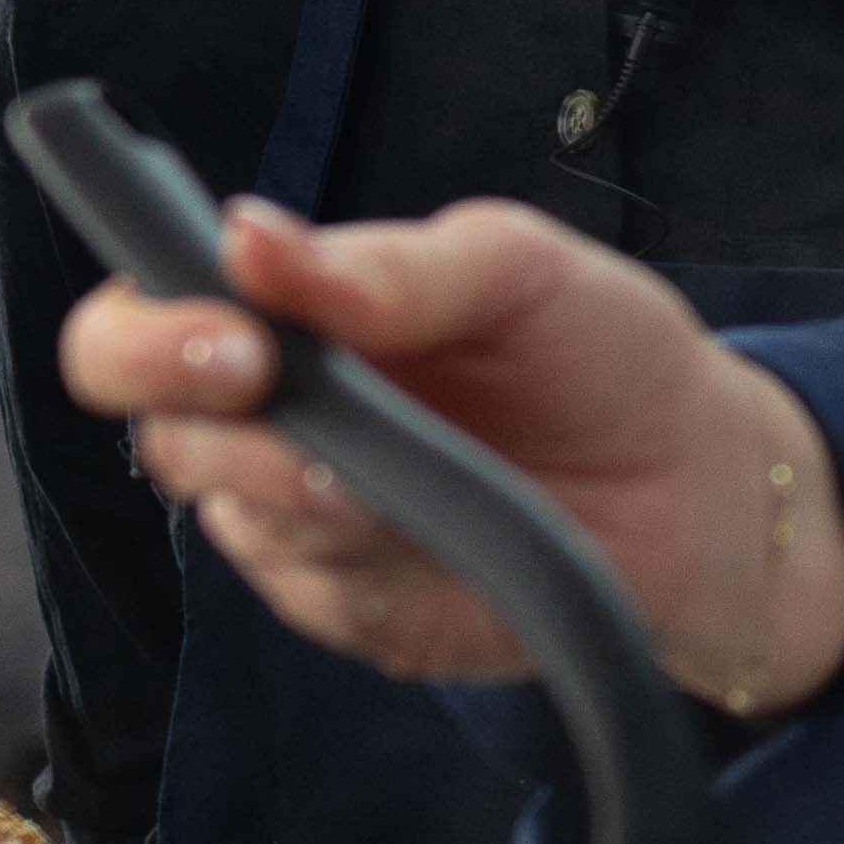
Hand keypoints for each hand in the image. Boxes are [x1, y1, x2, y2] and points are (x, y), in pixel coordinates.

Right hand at [57, 200, 843, 715]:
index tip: (227, 338)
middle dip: (207, 423)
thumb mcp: (519, 271)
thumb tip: (249, 236)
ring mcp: (305, 524)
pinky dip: (371, 564)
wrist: (701, 484)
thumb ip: (388, 264)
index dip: (146, 333)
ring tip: (388, 481)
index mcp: (285, 318)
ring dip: (303, 498)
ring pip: (237, 520)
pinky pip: (320, 595)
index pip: (142, 321)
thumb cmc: (601, 353)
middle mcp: (271, 421)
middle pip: (158, 432)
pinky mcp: (358, 608)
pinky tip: (434, 538)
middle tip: (281, 406)